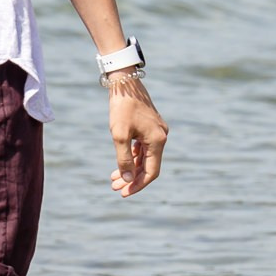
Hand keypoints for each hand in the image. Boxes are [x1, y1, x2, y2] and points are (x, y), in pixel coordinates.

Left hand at [107, 74, 166, 196]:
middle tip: (115, 188)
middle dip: (132, 178)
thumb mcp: (119, 135)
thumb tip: (128, 179)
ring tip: (114, 179)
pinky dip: (132, 157)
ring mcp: (156, 132)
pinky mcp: (150, 127)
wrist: (124, 82)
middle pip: (148, 166)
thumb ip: (123, 159)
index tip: (124, 193)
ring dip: (130, 168)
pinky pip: (143, 148)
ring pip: (144, 157)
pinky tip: (120, 164)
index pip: (151, 172)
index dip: (138, 184)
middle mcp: (161, 137)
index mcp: (158, 141)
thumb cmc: (121, 108)